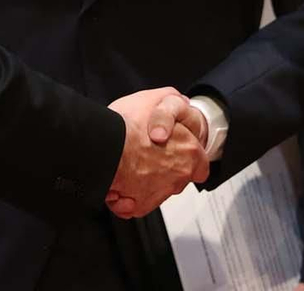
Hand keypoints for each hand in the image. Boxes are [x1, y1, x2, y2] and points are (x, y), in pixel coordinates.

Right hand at [104, 87, 209, 218]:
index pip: (201, 165)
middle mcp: (178, 175)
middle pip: (177, 178)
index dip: (187, 158)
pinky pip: (138, 205)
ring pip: (156, 191)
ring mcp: (160, 192)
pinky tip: (119, 185)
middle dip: (164, 169)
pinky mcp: (141, 205)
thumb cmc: (126, 124)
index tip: (176, 153)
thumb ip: (173, 102)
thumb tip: (182, 102)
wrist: (102, 146)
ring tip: (127, 167)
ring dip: (144, 183)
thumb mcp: (155, 98)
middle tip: (145, 156)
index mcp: (189, 151)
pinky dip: (129, 199)